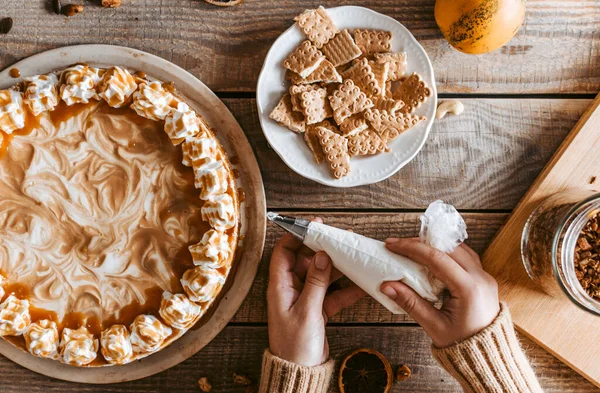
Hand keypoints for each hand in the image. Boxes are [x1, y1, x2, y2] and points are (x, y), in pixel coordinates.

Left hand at [267, 220, 365, 366]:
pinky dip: (346, 289)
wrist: (300, 372)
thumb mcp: (307, 311)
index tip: (314, 225)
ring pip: (322, 275)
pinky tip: (361, 283)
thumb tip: (322, 255)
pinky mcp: (318, 309)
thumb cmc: (295, 345)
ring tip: (353, 255)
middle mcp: (291, 289)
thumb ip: (316, 282)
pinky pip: (333, 293)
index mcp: (280, 286)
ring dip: (337, 267)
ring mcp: (305, 298)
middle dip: (323, 249)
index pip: (284, 252)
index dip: (297, 236)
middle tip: (339, 238)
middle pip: (306, 260)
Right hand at [380, 238, 498, 347]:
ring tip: (413, 249)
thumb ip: (410, 303)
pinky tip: (433, 257)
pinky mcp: (484, 279)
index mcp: (469, 289)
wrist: (488, 356)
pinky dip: (448, 253)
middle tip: (399, 246)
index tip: (392, 245)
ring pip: (458, 249)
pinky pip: (465, 257)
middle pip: (447, 248)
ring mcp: (485, 277)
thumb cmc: (462, 344)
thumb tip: (386, 286)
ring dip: (435, 246)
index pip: (437, 258)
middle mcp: (480, 278)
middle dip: (421, 243)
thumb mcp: (433, 325)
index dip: (412, 248)